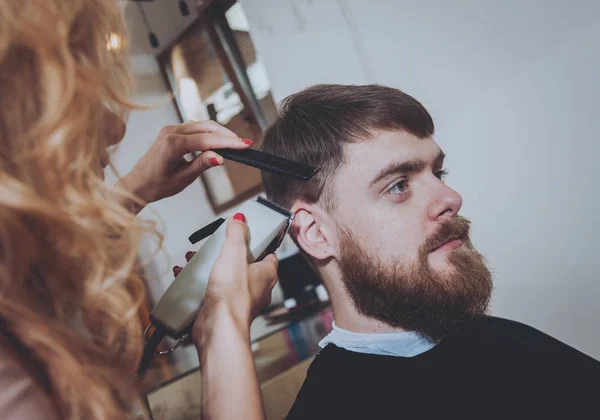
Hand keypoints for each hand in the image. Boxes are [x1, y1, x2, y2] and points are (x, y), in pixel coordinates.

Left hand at [120, 120, 252, 204]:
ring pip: (202, 125)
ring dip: (219, 133)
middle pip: (206, 127)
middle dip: (227, 135)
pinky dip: (209, 133)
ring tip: (234, 143)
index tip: (243, 144)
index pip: (207, 140)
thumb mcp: (183, 178)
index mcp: (173, 144)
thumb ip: (202, 165)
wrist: (137, 184)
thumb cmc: (156, 184)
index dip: (228, 142)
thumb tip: (220, 157)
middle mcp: (171, 132)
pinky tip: (218, 141)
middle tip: (243, 143)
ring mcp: (170, 130)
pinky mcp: (172, 132)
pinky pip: (195, 128)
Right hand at [191, 214, 278, 346]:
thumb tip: (240, 219)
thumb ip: (237, 234)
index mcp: (267, 274)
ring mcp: (239, 300)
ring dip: (208, 266)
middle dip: (225, 253)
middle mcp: (256, 289)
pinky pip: (211, 291)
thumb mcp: (234, 253)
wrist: (218, 326)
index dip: (258, 243)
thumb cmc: (232, 293)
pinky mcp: (222, 309)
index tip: (244, 234)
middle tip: (213, 246)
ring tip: (193, 257)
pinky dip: (198, 282)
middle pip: (242, 264)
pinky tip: (184, 274)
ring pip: (225, 277)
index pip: (269, 254)